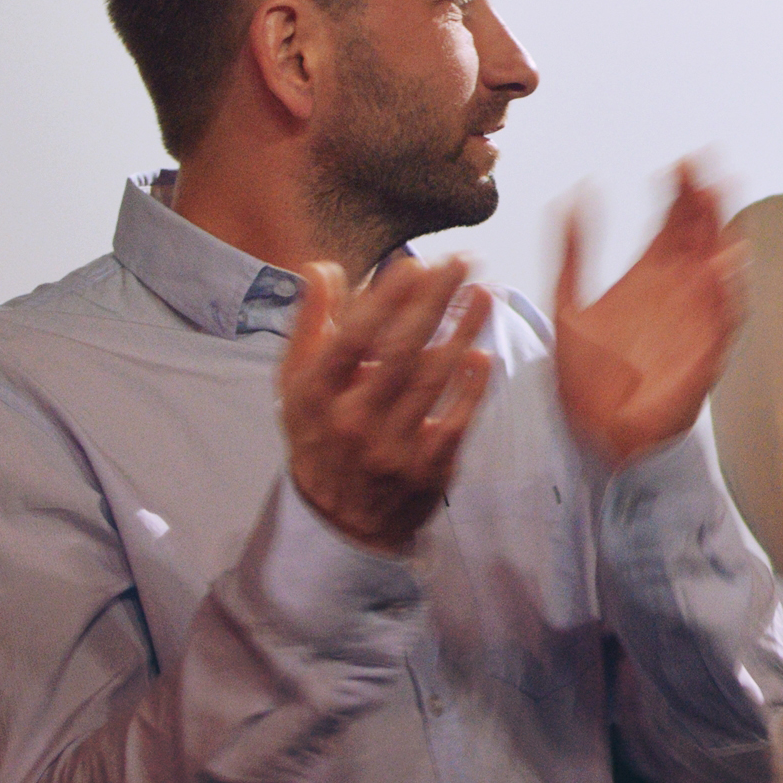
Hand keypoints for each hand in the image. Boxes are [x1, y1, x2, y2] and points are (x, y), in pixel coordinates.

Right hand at [281, 256, 493, 554]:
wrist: (339, 520)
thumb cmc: (320, 435)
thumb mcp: (298, 384)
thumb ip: (312, 325)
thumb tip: (324, 267)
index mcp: (316, 396)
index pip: (352, 340)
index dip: (383, 301)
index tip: (412, 264)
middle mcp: (353, 421)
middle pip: (400, 352)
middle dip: (434, 301)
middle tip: (461, 262)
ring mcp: (393, 447)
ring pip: (434, 380)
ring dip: (463, 331)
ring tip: (484, 294)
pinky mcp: (428, 468)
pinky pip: (457, 418)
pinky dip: (472, 384)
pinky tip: (483, 353)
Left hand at [553, 161, 745, 469]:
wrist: (589, 431)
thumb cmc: (583, 374)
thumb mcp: (566, 299)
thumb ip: (571, 248)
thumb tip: (575, 193)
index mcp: (650, 278)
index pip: (674, 225)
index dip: (680, 193)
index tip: (681, 163)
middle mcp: (678, 295)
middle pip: (702, 238)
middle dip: (706, 202)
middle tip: (705, 167)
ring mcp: (694, 323)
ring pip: (719, 271)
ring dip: (721, 237)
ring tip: (717, 205)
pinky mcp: (702, 357)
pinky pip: (719, 320)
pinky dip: (722, 292)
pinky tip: (718, 264)